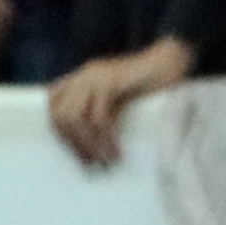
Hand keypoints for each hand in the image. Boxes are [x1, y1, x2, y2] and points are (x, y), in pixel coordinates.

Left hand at [45, 33, 190, 167]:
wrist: (172, 60)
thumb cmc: (147, 84)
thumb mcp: (116, 99)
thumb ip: (100, 114)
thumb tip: (91, 149)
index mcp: (78, 80)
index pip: (53, 109)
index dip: (62, 135)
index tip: (78, 156)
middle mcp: (82, 76)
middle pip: (61, 116)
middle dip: (75, 143)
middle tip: (91, 164)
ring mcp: (94, 77)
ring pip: (75, 118)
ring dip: (88, 144)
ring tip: (104, 160)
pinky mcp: (111, 81)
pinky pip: (99, 116)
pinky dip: (105, 137)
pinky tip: (115, 151)